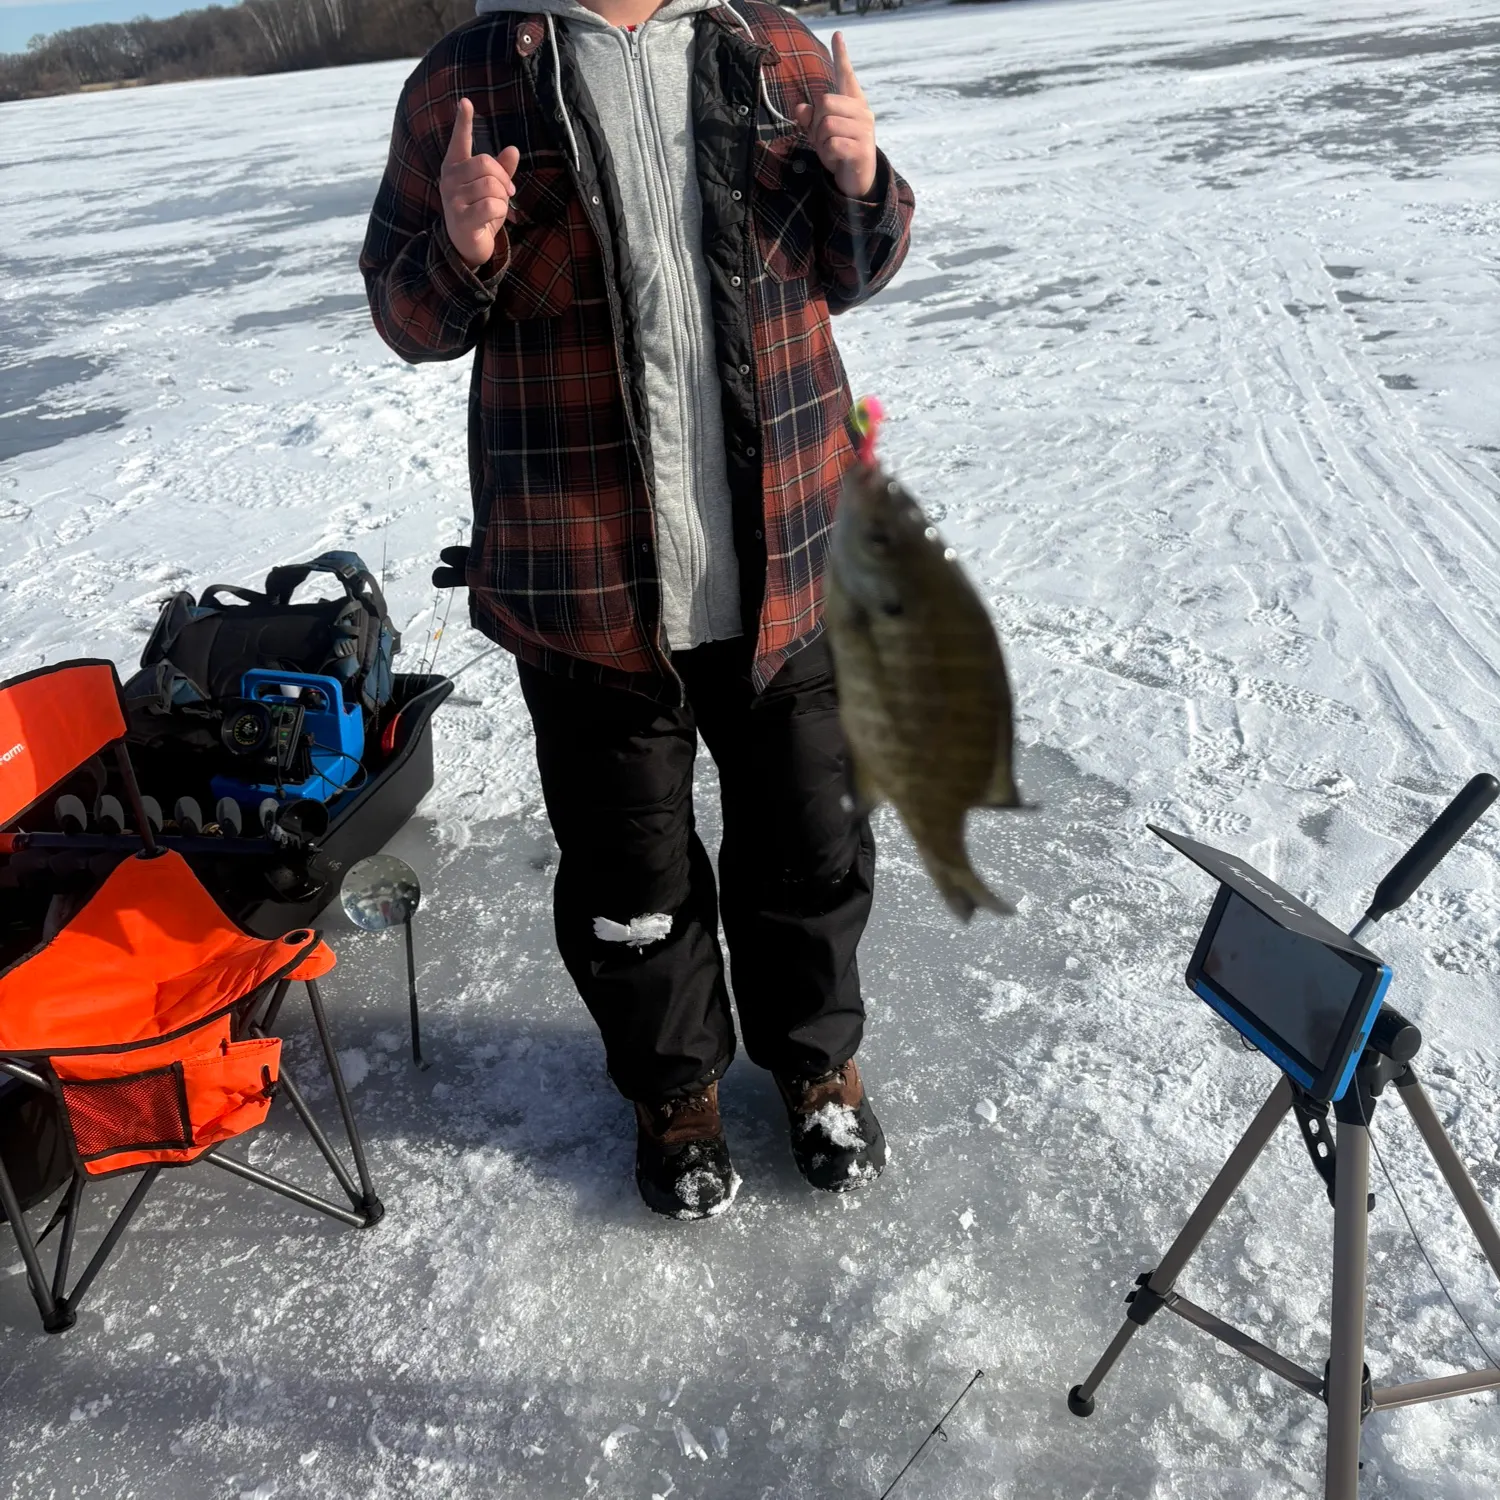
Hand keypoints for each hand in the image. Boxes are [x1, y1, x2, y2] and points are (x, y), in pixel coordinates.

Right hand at [440, 98, 520, 270]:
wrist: (467, 248)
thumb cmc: (479, 214)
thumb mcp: (492, 190)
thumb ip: (501, 171)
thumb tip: (513, 149)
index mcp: (455, 168)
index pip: (459, 141)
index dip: (463, 121)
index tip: (465, 102)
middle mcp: (449, 179)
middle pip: (486, 164)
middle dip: (504, 180)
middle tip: (508, 193)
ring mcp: (452, 199)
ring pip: (491, 186)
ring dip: (502, 199)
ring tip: (496, 209)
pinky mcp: (461, 218)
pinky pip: (491, 205)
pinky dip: (500, 212)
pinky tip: (493, 219)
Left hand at [792, 32, 876, 199]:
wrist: (857, 179)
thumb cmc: (839, 150)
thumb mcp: (820, 133)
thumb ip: (809, 118)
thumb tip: (800, 108)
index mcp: (853, 102)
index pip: (846, 75)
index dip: (841, 55)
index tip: (837, 34)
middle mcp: (862, 111)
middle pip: (824, 101)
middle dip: (816, 123)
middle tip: (823, 139)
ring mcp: (864, 130)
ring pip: (826, 124)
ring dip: (821, 142)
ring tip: (831, 150)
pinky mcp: (861, 149)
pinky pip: (832, 144)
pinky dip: (827, 155)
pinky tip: (835, 160)